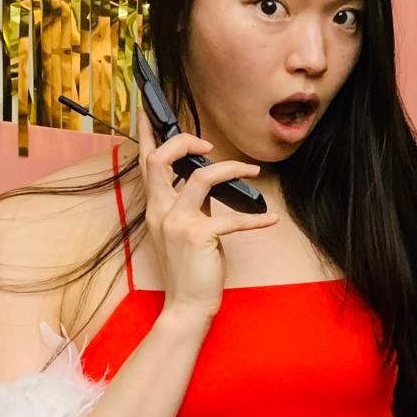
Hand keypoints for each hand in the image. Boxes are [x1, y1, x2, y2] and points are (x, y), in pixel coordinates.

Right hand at [138, 110, 278, 321]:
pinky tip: (271, 219)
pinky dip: (256, 217)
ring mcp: (178, 223)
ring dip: (231, 169)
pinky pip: (232, 218)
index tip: (148, 110)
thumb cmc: (189, 270)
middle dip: (184, 142)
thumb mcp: (184, 232)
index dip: (146, 134)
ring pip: (200, 178)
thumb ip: (191, 206)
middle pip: (160, 159)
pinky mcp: (199, 237)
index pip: (146, 163)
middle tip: (209, 145)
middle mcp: (160, 211)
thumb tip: (207, 183)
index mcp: (155, 207)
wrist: (186, 306)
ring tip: (253, 172)